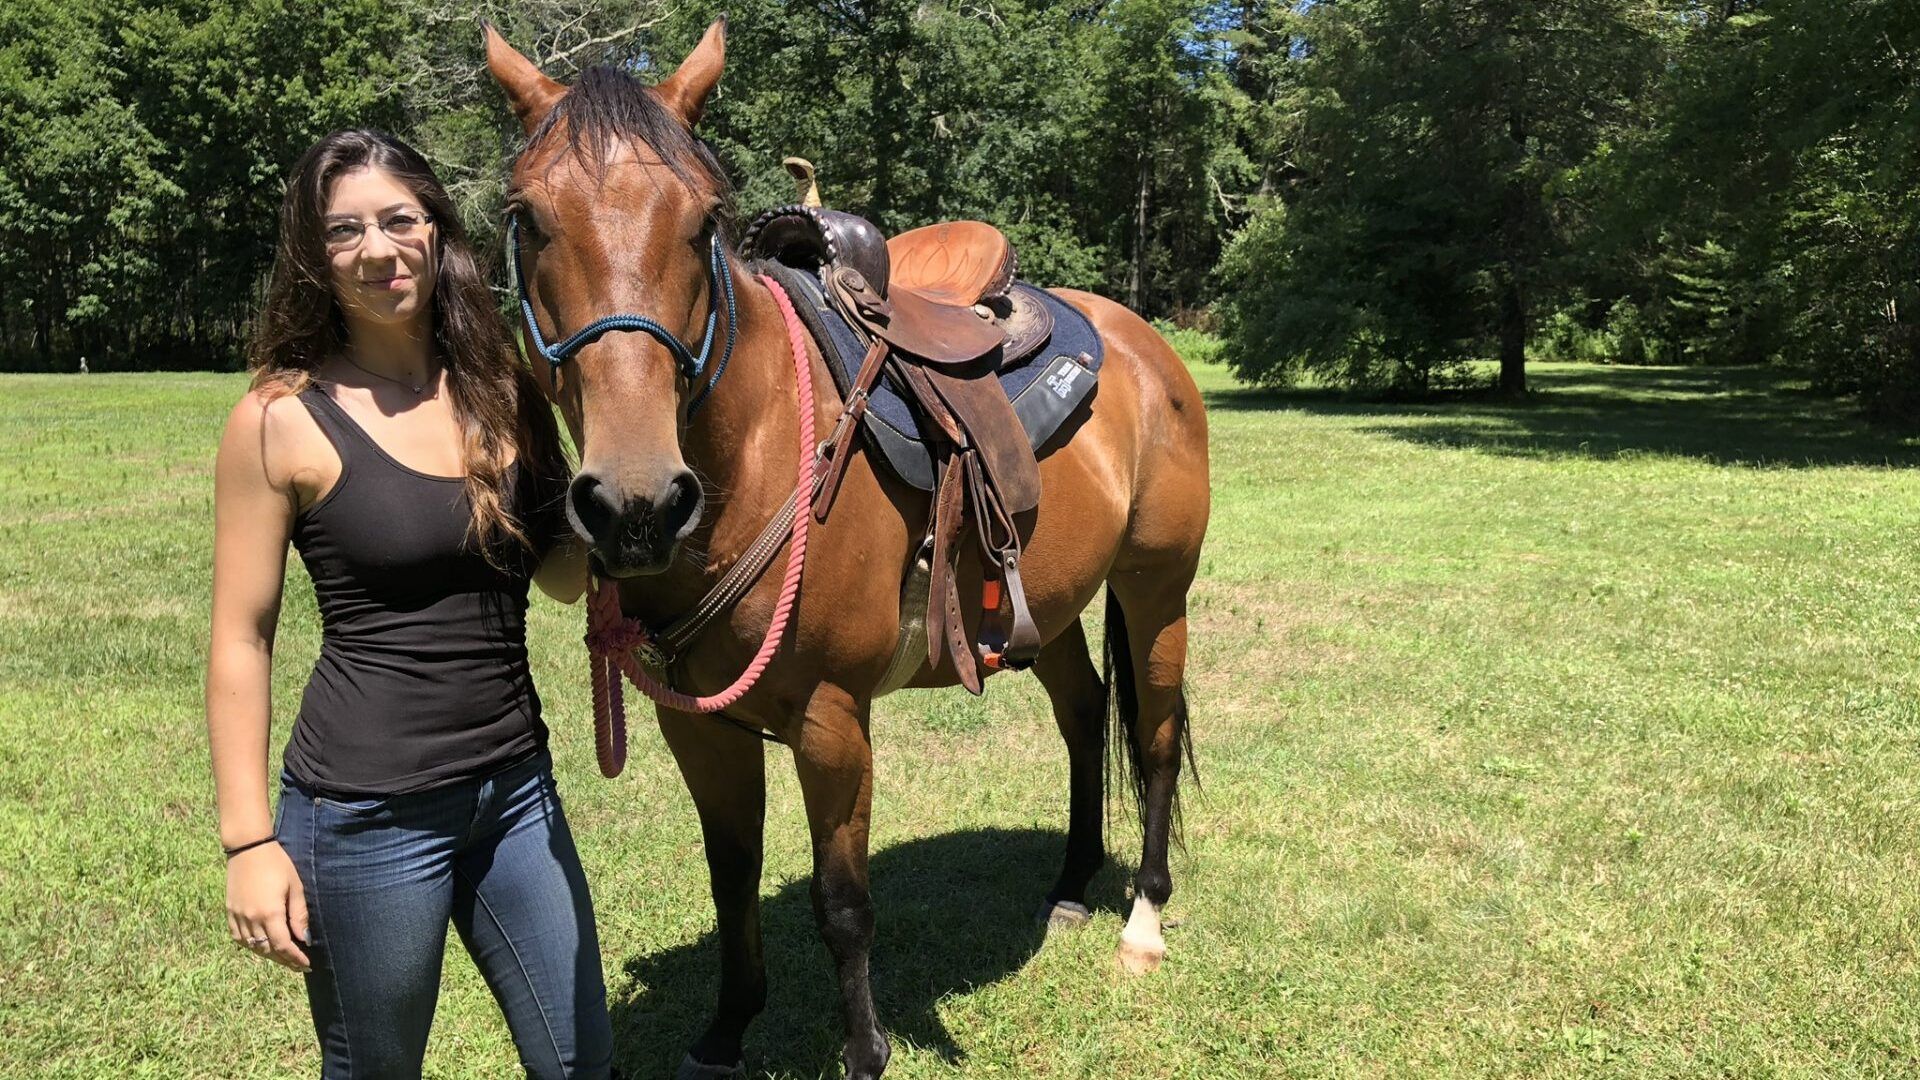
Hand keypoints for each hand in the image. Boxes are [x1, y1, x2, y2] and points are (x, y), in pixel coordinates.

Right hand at [225, 841, 310, 972]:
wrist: (249, 848)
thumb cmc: (277, 864)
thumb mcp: (295, 887)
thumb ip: (299, 915)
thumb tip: (305, 938)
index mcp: (270, 913)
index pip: (283, 946)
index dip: (295, 958)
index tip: (306, 965)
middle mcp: (251, 919)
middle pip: (268, 950)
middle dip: (284, 960)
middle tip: (298, 965)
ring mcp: (237, 916)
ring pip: (252, 946)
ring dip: (268, 955)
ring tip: (282, 958)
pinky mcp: (229, 911)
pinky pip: (238, 937)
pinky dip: (250, 945)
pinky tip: (260, 946)